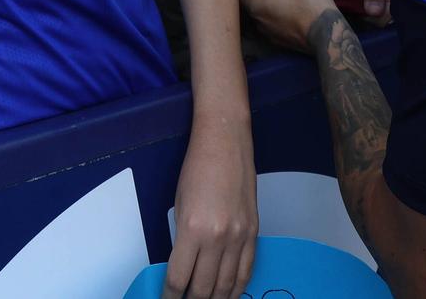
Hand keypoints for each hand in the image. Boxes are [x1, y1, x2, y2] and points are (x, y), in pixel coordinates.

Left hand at [164, 122, 256, 298]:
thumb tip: (184, 267)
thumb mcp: (179, 206)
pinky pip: (247, 270)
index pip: (179, 278)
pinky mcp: (254, 232)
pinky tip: (229, 294)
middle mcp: (218, 238)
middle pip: (204, 288)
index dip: (170, 296)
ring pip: (228, 285)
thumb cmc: (197, 168)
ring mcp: (240, 237)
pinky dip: (237, 287)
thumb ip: (182, 239)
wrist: (227, 142)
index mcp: (192, 230)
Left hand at [237, 0, 337, 54]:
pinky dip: (279, 18)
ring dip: (268, 8)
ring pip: (264, 17)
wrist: (326, 32)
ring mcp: (271, 35)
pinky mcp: (284, 43)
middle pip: (251, 5)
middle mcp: (258, 23)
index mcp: (255, 6)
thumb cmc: (304, 2)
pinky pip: (276, 26)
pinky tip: (289, 12)